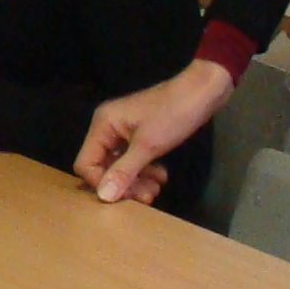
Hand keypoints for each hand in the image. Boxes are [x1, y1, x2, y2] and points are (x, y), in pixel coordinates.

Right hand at [76, 61, 235, 203]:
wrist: (203, 92)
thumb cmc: (173, 115)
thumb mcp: (148, 146)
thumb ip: (124, 172)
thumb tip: (103, 197)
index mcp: (103, 125)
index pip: (86, 163)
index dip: (100, 183)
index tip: (123, 197)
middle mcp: (108, 127)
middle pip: (104, 167)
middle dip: (124, 184)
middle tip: (146, 197)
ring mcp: (124, 131)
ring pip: (121, 166)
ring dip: (137, 180)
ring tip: (156, 189)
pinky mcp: (140, 135)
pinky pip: (134, 159)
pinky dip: (146, 170)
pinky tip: (161, 176)